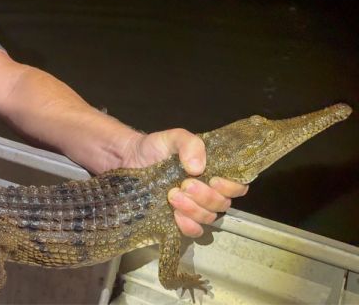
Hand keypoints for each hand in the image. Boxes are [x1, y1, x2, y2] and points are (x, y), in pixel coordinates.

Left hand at [127, 129, 248, 237]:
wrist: (129, 158)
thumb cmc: (155, 147)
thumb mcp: (174, 137)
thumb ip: (190, 144)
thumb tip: (198, 168)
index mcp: (214, 172)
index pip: (237, 187)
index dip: (231, 187)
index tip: (213, 180)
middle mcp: (208, 192)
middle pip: (222, 204)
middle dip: (205, 196)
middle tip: (184, 184)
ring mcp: (193, 208)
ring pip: (208, 218)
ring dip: (193, 208)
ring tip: (172, 195)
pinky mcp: (177, 220)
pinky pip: (193, 231)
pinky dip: (187, 225)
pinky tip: (176, 215)